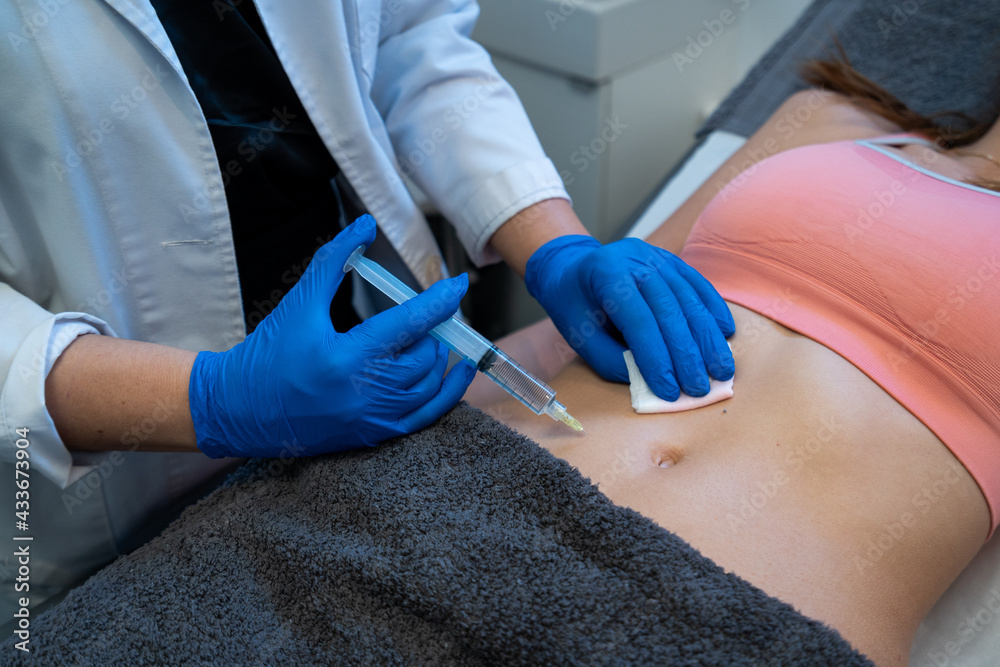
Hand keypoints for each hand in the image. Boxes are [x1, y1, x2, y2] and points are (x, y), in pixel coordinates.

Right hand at [189, 215, 475, 457]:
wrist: (240, 409)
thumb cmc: (268, 354)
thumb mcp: (298, 303)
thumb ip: (334, 261)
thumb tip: (364, 225)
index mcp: (346, 356)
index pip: (410, 323)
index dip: (439, 300)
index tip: (457, 284)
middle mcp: (365, 392)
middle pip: (424, 354)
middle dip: (432, 329)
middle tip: (426, 312)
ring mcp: (372, 418)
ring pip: (429, 384)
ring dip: (439, 356)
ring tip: (432, 336)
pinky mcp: (374, 434)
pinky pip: (426, 416)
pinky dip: (447, 393)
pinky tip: (459, 371)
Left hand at [524, 235, 734, 399]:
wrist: (573, 267)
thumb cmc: (575, 306)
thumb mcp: (580, 336)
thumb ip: (612, 360)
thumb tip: (651, 383)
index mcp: (605, 274)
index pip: (638, 321)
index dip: (657, 359)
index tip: (670, 391)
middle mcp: (635, 259)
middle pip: (670, 310)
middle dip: (688, 355)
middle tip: (700, 388)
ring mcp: (657, 256)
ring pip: (690, 299)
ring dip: (708, 339)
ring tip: (721, 371)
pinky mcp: (673, 261)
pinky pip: (699, 286)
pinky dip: (714, 311)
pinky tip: (725, 335)